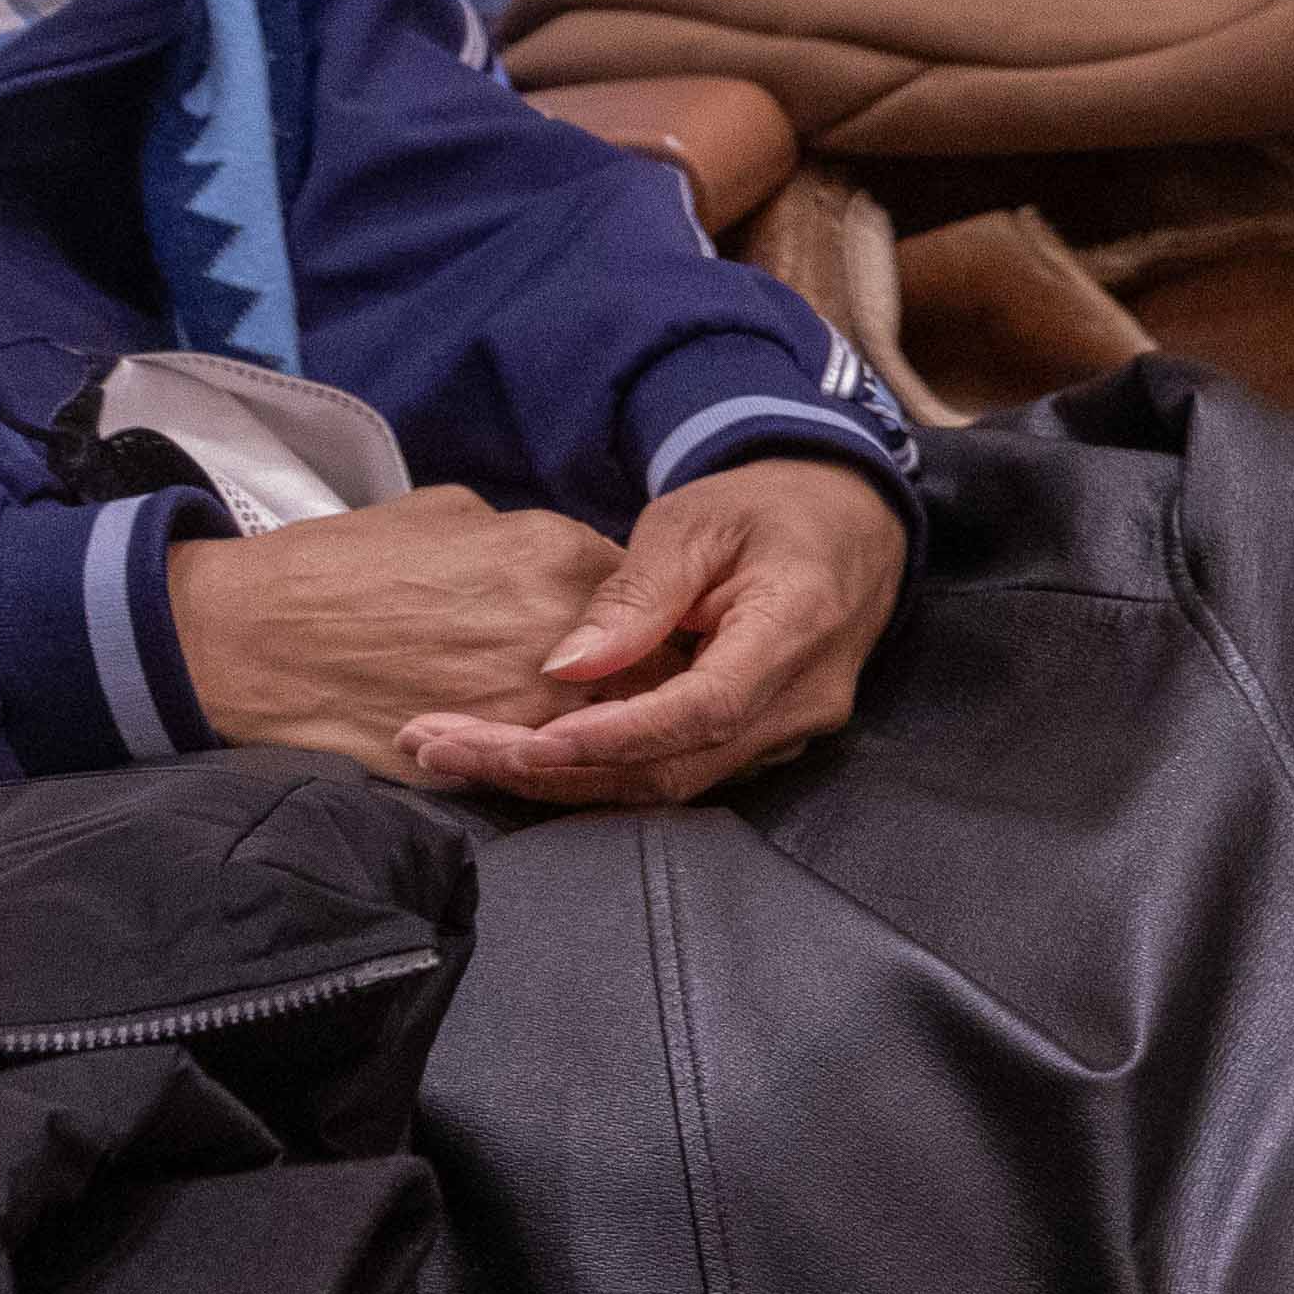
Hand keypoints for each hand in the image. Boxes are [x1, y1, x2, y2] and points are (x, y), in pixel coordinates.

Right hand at [169, 483, 625, 773]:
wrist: (249, 638)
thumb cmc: (341, 564)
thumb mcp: (450, 514)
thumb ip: (526, 540)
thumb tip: (557, 566)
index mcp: (558, 556)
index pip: (651, 592)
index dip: (645, 614)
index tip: (633, 628)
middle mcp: (560, 633)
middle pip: (651, 665)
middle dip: (644, 674)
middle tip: (626, 684)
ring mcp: (526, 706)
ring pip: (609, 727)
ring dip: (603, 726)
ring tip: (583, 724)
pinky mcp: (485, 761)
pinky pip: (547, 767)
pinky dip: (550, 760)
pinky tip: (530, 749)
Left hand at [394, 456, 905, 808]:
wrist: (849, 523)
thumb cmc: (769, 508)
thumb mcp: (698, 519)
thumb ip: (638, 593)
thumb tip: (565, 667)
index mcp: (796, 628)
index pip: (703, 709)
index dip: (616, 735)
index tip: (530, 739)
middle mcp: (799, 702)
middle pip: (671, 768)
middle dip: (551, 770)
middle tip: (444, 749)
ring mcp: (786, 735)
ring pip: (667, 785)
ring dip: (560, 779)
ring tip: (456, 752)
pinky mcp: (758, 746)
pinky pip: (675, 773)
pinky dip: (595, 771)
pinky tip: (519, 754)